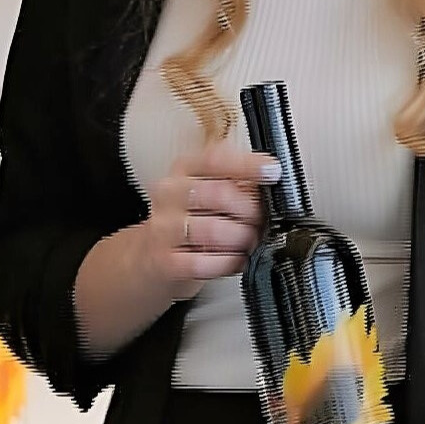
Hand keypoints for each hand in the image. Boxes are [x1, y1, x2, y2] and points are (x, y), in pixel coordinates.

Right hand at [134, 144, 275, 302]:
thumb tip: (271, 179)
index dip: (248, 165)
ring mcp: (164, 227)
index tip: (273, 172)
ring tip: (249, 242)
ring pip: (215, 230)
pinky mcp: (165, 261)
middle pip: (220, 195)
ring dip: (243, 239)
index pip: (215, 159)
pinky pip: (206, 263)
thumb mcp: (209, 192)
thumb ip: (238, 182)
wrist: (151, 257)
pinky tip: (234, 260)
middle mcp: (169, 194)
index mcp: (184, 169)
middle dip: (251, 211)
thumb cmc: (190, 220)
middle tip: (261, 221)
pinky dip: (229, 263)